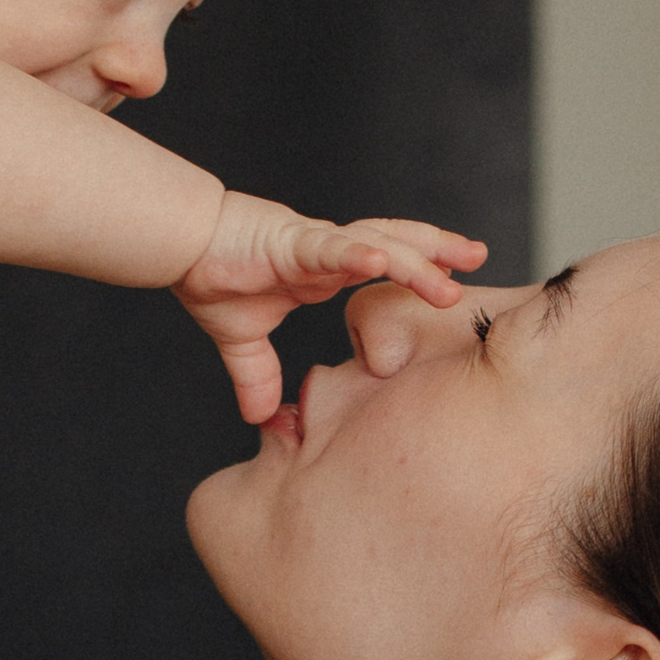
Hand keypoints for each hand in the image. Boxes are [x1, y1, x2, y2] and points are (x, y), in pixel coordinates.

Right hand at [175, 194, 486, 421]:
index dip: (418, 268)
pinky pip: (333, 249)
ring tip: (452, 277)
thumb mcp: (241, 339)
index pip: (384, 263)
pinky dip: (360, 254)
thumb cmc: (211, 276)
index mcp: (324, 267)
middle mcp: (328, 251)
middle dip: (438, 250)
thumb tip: (259, 416)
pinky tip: (384, 263)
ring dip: (416, 261)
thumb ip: (255, 374)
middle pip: (397, 243)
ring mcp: (315, 244)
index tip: (452, 282)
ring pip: (378, 245)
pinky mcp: (291, 243)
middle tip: (479, 256)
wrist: (179, 246)